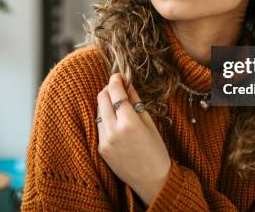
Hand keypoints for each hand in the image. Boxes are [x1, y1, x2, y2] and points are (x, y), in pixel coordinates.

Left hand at [96, 73, 171, 205]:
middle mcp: (113, 130)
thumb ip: (136, 102)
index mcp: (129, 122)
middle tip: (116, 87)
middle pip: (101, 98)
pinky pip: (99, 127)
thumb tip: (128, 85)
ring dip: (105, 103)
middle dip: (108, 89)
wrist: (152, 180)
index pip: (115, 93)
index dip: (115, 80)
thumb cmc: (156, 151)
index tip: (118, 75)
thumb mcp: (150, 123)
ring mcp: (105, 141)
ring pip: (98, 112)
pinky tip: (115, 120)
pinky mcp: (100, 149)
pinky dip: (105, 119)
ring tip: (116, 103)